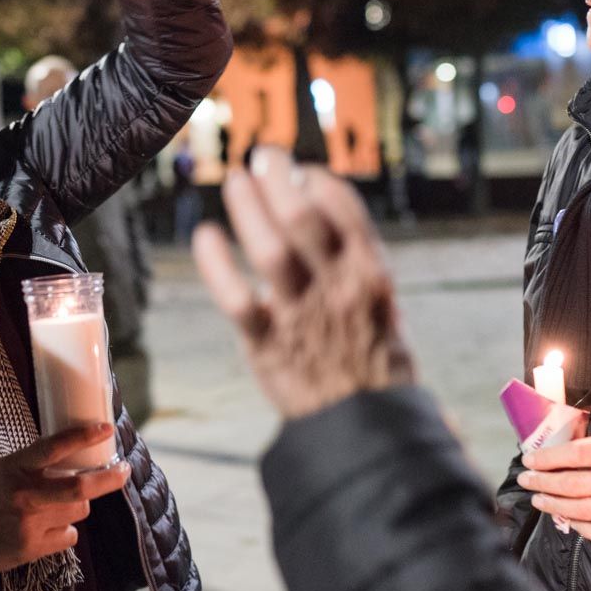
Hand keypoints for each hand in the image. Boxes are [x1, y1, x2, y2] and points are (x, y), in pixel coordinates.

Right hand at [0, 423, 130, 586]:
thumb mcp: (5, 469)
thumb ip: (37, 464)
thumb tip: (79, 455)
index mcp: (15, 467)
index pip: (53, 448)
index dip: (82, 437)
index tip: (106, 429)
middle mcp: (24, 495)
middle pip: (79, 488)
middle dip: (109, 479)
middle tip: (123, 471)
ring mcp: (30, 524)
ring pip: (78, 511)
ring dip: (77, 507)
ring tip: (55, 507)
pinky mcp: (34, 548)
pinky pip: (70, 535)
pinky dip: (65, 531)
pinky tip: (46, 529)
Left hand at [193, 149, 415, 419]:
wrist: (367, 431)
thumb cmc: (375, 368)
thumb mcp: (385, 312)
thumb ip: (358, 267)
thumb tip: (332, 219)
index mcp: (371, 276)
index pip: (345, 210)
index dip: (318, 181)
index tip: (301, 171)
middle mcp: (337, 288)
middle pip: (303, 217)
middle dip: (279, 179)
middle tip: (261, 158)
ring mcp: (302, 315)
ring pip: (271, 249)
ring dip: (249, 209)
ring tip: (235, 182)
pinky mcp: (268, 344)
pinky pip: (237, 297)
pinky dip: (217, 264)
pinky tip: (205, 237)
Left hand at [517, 430, 590, 545]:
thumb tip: (556, 454)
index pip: (578, 453)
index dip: (549, 458)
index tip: (530, 460)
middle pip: (576, 483)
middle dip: (544, 482)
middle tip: (526, 480)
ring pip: (584, 509)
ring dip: (555, 505)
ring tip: (538, 499)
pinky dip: (582, 528)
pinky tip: (568, 520)